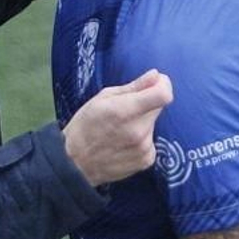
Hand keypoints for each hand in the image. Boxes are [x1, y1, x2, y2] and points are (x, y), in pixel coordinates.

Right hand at [63, 70, 173, 185]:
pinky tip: (123, 143)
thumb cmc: (85, 126)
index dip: (163, 85)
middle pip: (158, 108)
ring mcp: (144, 148)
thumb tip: (155, 76)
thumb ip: (133, 87)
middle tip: (127, 109)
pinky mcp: (146, 160)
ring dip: (142, 123)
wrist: (75, 163)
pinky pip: (151, 141)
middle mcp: (138, 130)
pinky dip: (141, 139)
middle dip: (147, 103)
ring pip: (152, 125)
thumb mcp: (102, 98)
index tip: (156, 83)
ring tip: (120, 130)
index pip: (163, 95)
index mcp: (125, 111)